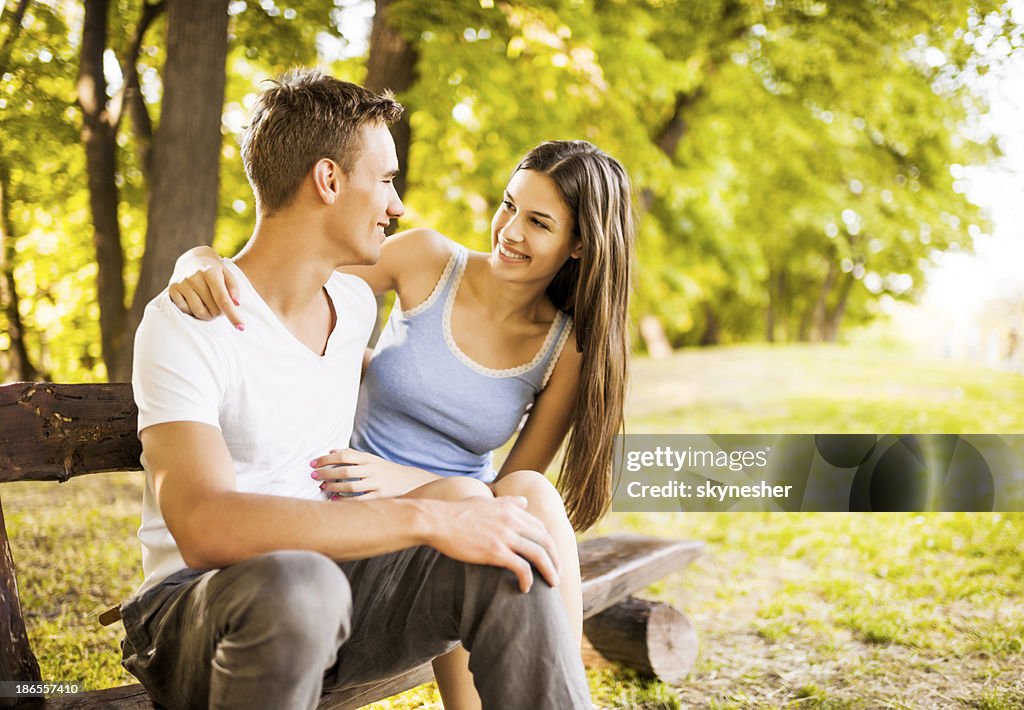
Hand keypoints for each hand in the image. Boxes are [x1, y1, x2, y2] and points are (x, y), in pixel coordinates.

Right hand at [168, 249, 244, 329]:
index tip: (241, 328)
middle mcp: (194, 277)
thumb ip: (233, 288)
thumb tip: (236, 303)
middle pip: (212, 309)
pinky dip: (193, 311)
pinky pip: (185, 310)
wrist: (192, 259)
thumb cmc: (214, 270)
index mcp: (210, 272)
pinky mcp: (172, 289)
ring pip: (199, 312)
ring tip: (210, 308)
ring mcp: (182, 283)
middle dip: (219, 313)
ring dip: (208, 315)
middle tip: (220, 307)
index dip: (232, 315)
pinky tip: (197, 303)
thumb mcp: (227, 274)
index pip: (223, 299)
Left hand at [310, 449, 438, 498]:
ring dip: (333, 487)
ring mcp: (376, 483)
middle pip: (344, 470)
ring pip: (350, 485)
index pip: (344, 455)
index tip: (313, 463)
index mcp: (368, 458)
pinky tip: (335, 500)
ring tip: (322, 488)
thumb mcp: (371, 459)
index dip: (326, 459)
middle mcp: (371, 469)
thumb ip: (352, 455)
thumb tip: (331, 451)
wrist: (409, 481)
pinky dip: (345, 500)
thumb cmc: (385, 470)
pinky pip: (360, 499)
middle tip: (313, 476)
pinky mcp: (380, 496)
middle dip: (326, 473)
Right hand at [424, 496, 560, 592]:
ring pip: (539, 555)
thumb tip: (524, 500)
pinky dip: (528, 579)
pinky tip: (526, 589)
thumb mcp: (486, 501)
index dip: (549, 543)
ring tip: (552, 584)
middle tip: (557, 574)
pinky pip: (521, 568)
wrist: (436, 521)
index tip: (550, 557)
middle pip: (545, 541)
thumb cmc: (457, 512)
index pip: (540, 527)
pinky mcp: (495, 551)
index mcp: (511, 509)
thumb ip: (507, 502)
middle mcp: (512, 520)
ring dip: (550, 571)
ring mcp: (505, 536)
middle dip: (555, 559)